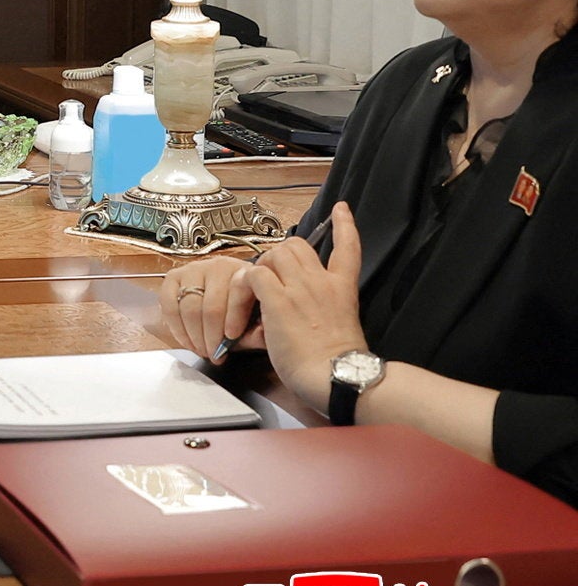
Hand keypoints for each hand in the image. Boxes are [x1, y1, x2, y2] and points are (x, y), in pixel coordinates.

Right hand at [160, 256, 263, 360]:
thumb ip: (260, 329)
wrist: (227, 291)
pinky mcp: (174, 276)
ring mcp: (193, 269)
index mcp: (243, 273)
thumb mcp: (258, 318)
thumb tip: (264, 335)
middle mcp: (217, 266)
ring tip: (200, 350)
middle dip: (209, 337)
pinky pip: (168, 304)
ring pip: (187, 308)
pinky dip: (175, 327)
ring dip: (192, 336)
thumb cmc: (244, 306)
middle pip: (208, 308)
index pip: (232, 302)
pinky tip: (185, 339)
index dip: (229, 327)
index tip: (227, 346)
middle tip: (212, 355)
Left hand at [250, 202, 370, 408]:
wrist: (337, 376)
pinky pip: (251, 276)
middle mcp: (323, 282)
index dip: (344, 225)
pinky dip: (239, 292)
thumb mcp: (339, 327)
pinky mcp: (279, 300)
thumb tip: (293, 310)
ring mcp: (301, 288)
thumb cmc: (337, 365)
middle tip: (265, 283)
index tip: (340, 209)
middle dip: (276, 257)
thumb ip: (319, 308)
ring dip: (256, 272)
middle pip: (295, 245)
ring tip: (250, 302)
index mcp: (343, 289)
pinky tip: (236, 315)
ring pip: (271, 254)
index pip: (348, 247)